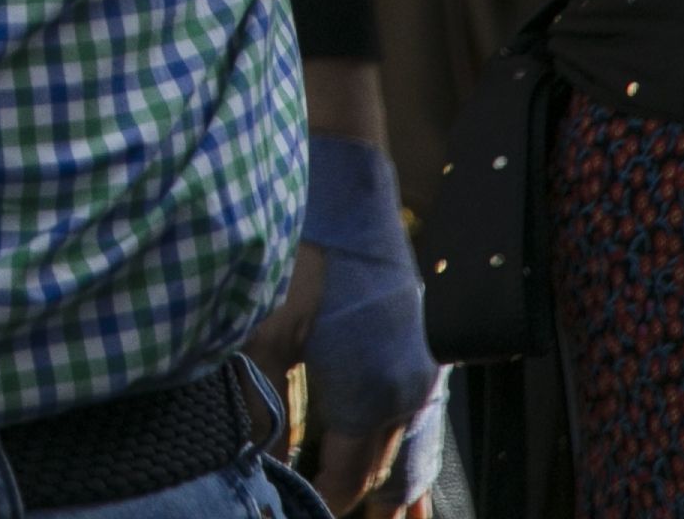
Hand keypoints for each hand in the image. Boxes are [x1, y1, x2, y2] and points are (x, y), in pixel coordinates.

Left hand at [294, 131, 440, 507]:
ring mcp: (421, 372)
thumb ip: (262, 403)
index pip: (351, 476)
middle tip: (327, 511)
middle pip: (382, 470)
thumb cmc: (305, 256)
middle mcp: (407, 391)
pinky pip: (414, 421)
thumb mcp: (267, 330)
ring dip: (388, 486)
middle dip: (355, 497)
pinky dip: (403, 451)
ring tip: (378, 515)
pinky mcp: (421, 352)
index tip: (300, 511)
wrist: (348, 196)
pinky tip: (396, 472)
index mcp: (373, 394)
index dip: (325, 500)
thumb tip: (262, 460)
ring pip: (406, 450)